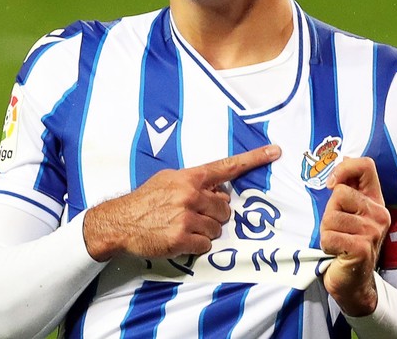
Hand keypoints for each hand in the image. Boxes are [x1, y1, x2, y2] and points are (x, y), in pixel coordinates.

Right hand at [83, 144, 280, 261]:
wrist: (121, 220)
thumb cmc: (146, 199)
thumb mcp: (169, 179)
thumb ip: (194, 181)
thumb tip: (218, 188)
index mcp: (190, 177)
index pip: (227, 166)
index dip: (254, 158)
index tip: (275, 151)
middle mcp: (191, 194)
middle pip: (225, 208)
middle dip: (215, 215)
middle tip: (195, 215)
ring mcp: (187, 216)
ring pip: (217, 229)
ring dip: (205, 231)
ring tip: (184, 226)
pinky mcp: (182, 237)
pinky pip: (206, 245)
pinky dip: (197, 245)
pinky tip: (180, 238)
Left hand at [320, 157, 390, 316]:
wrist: (352, 283)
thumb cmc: (344, 243)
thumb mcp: (345, 212)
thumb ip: (345, 188)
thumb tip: (341, 157)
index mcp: (374, 200)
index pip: (365, 166)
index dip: (344, 168)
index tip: (331, 184)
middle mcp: (378, 214)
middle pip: (340, 193)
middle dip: (329, 211)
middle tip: (336, 229)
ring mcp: (372, 231)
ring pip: (331, 215)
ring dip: (326, 230)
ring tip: (336, 242)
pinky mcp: (362, 248)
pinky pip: (329, 235)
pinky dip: (325, 244)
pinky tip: (335, 253)